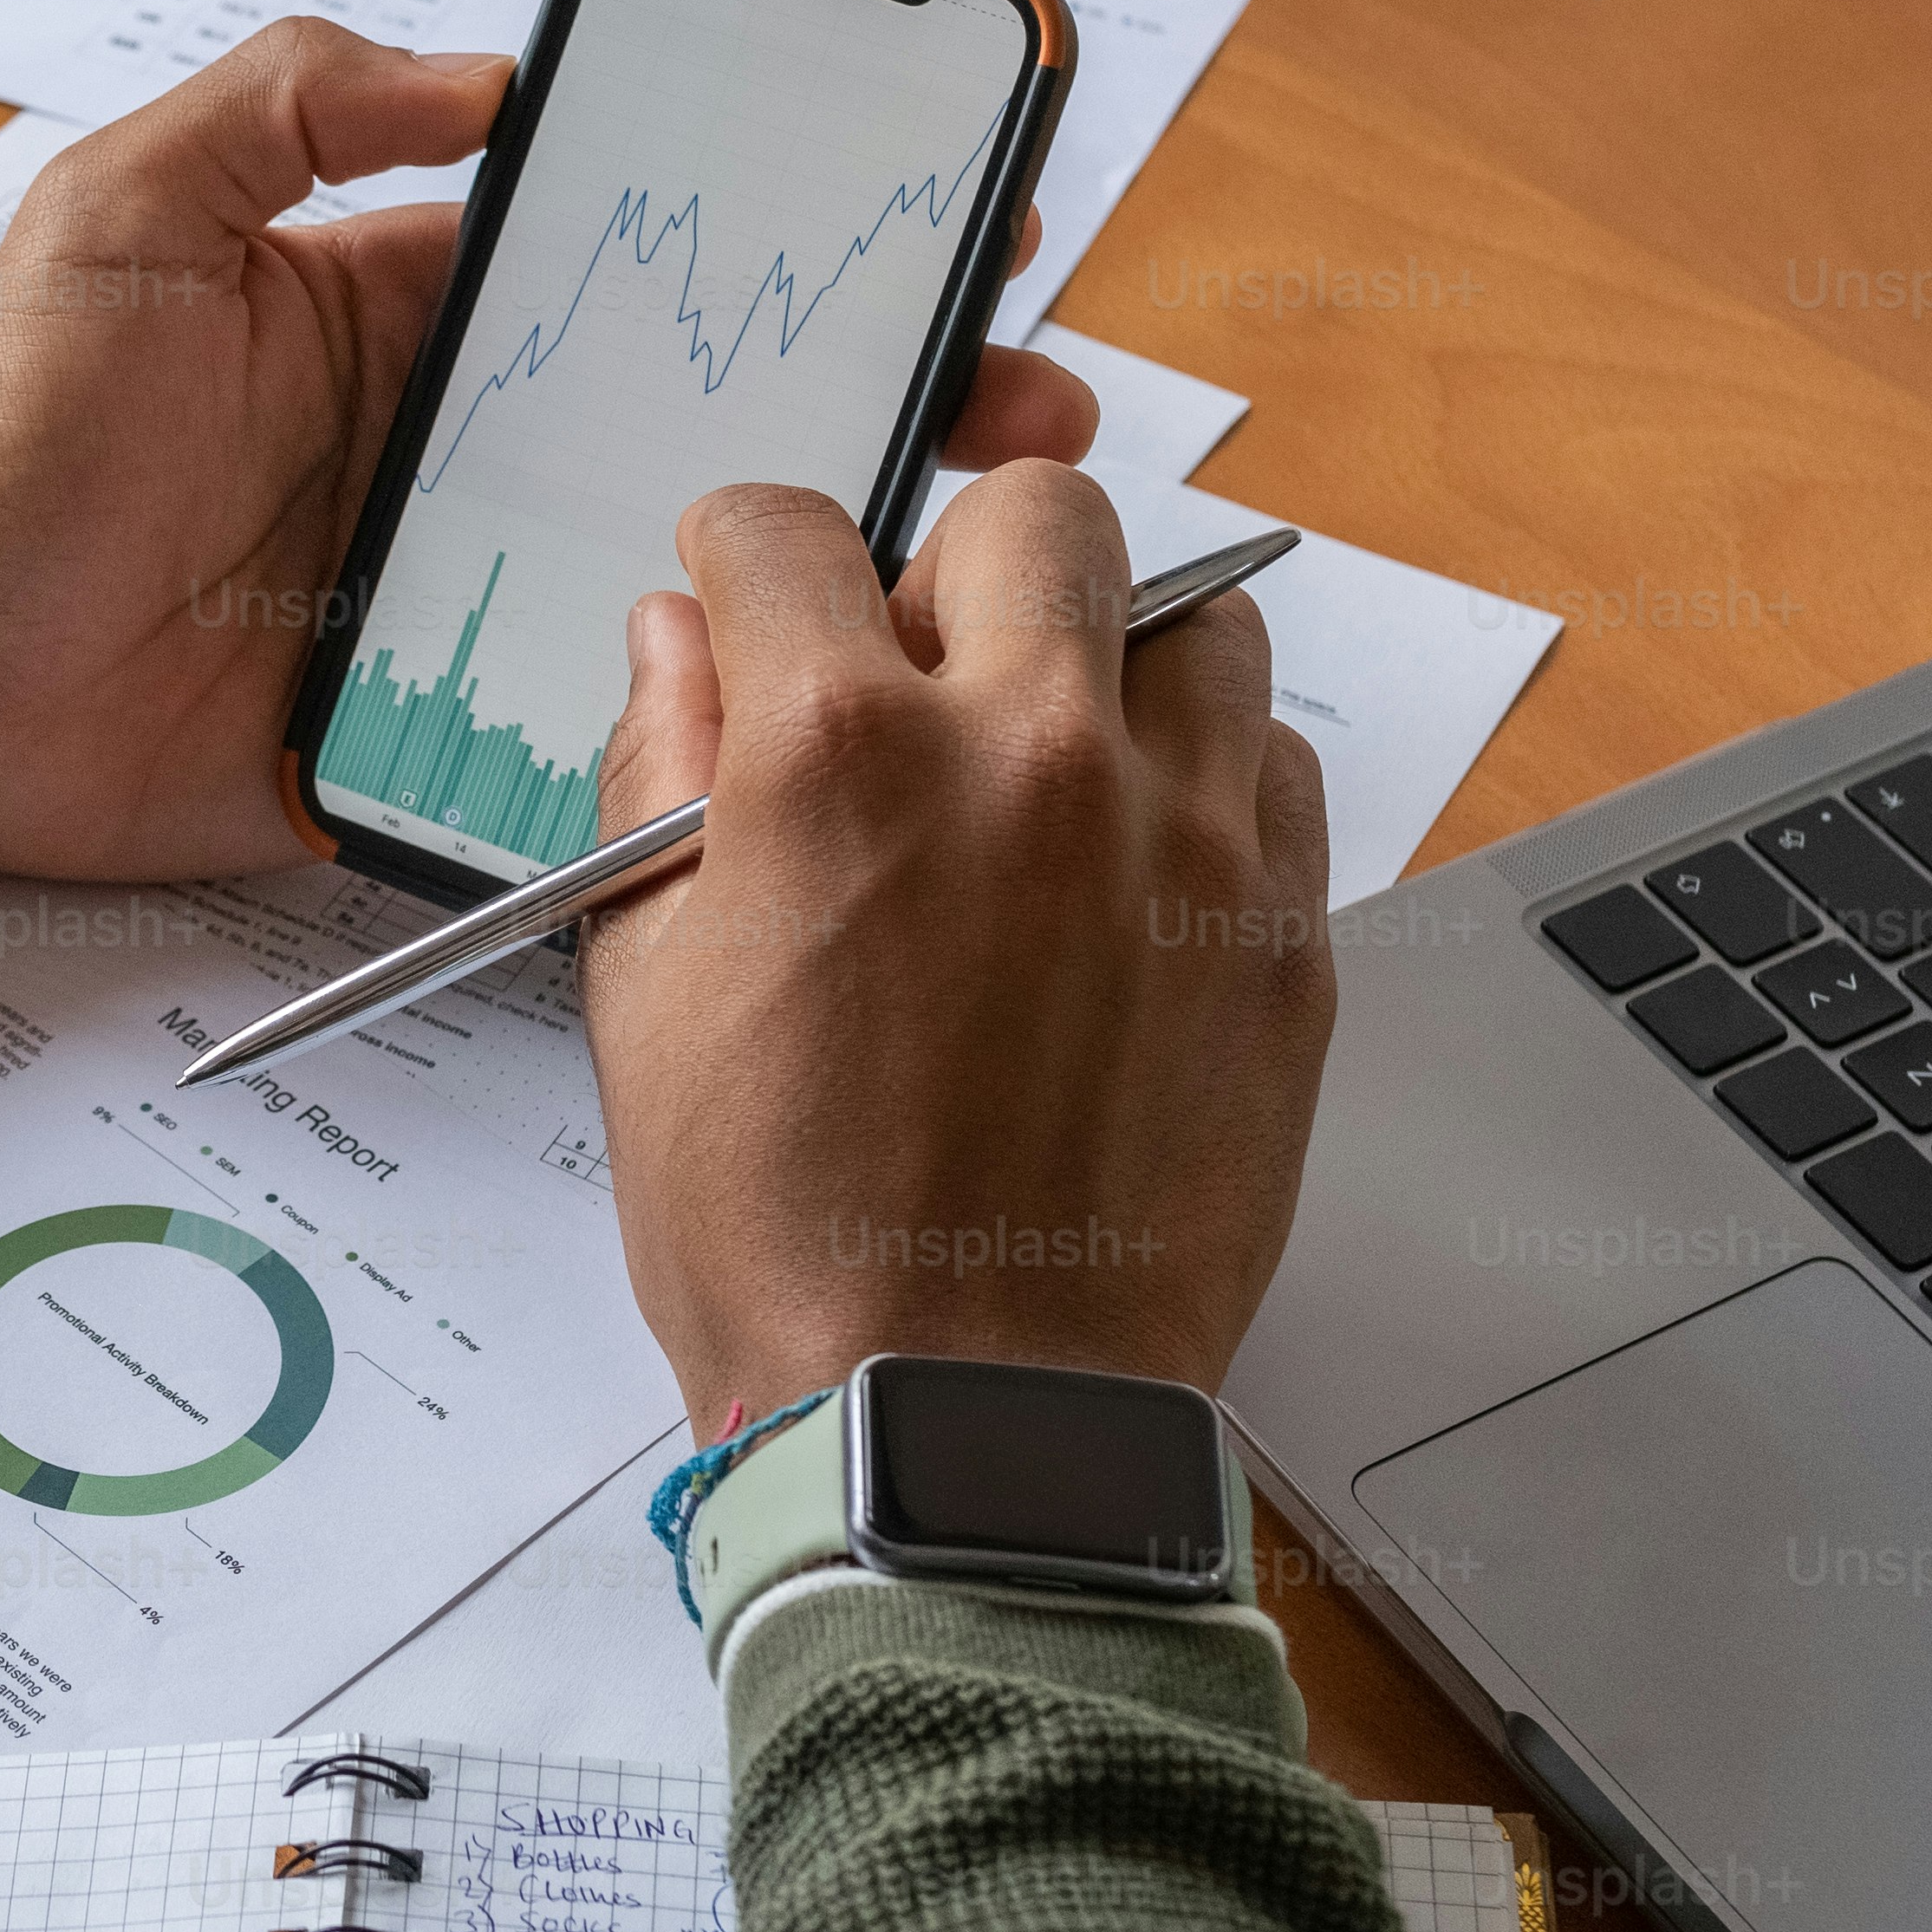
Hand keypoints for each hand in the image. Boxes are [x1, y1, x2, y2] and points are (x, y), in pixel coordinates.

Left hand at [0, 20, 1097, 877]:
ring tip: (986, 556)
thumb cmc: (4, 436)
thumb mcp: (123, 212)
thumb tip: (482, 71)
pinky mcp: (443, 736)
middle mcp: (475, 453)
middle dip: (887, 403)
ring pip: (697, 579)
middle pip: (719, 419)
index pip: (648, 260)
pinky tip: (839, 715)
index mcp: (426, 318)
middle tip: (1030, 403)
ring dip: (843, 566)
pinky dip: (717, 726)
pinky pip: (602, 730)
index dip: (792, 234)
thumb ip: (285, 108)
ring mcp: (472, 599)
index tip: (934, 211)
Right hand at [578, 465, 1334, 1422]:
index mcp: (840, 758)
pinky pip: (1278, 770)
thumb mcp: (643, 994)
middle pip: (1038, 513)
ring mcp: (1183, 842)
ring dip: (1112, 662)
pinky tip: (1134, 873)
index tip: (752, 586)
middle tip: (923, 664)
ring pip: (1197, 621)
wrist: (965, 1419)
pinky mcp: (1287, 935)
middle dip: (958, 564)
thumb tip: (681, 643)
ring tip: (1052, 767)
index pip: (786, 529)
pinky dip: (1208, 785)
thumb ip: (661, 776)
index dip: (742, 551)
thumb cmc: (788, 1239)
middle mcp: (1030, 759)